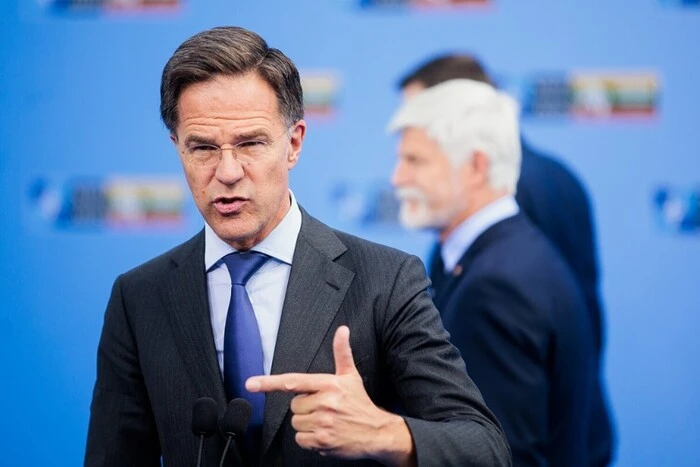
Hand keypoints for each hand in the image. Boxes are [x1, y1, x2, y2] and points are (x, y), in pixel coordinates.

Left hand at [246, 326, 414, 465]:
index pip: (293, 382)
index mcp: (329, 384)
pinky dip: (310, 439)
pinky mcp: (322, 441)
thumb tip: (342, 330)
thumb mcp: (351, 376)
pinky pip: (300, 439)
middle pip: (294, 406)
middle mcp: (325, 403)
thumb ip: (342, 352)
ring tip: (325, 421)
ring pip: (296, 423)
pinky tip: (324, 434)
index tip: (251, 384)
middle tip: (324, 408)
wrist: (376, 432)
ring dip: (307, 424)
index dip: (269, 383)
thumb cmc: (360, 403)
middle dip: (305, 408)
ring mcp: (323, 423)